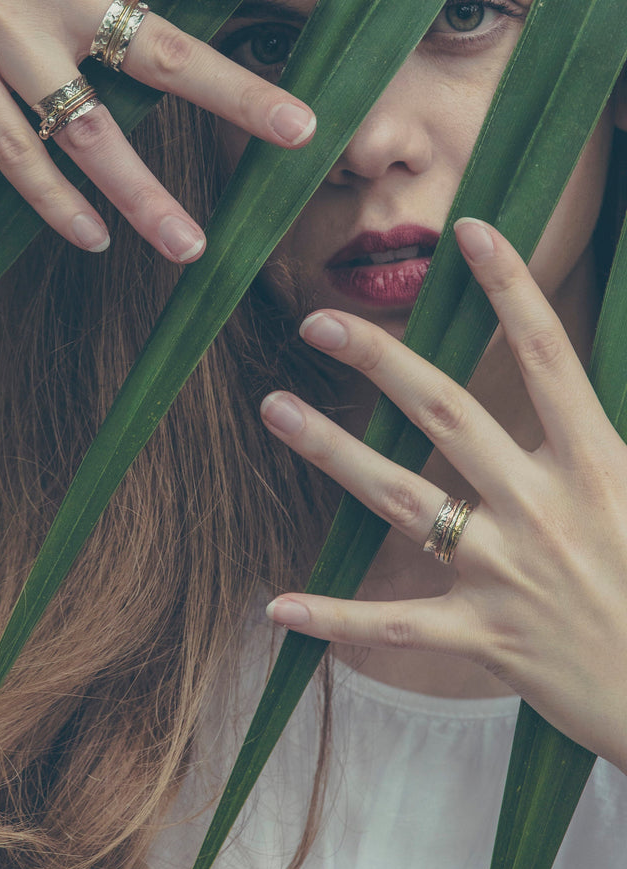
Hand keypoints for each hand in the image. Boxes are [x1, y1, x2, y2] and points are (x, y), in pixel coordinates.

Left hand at [260, 218, 626, 771]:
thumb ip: (610, 432)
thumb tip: (576, 383)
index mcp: (596, 463)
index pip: (547, 355)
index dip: (510, 287)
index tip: (470, 230)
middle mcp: (544, 508)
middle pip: (447, 412)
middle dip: (380, 359)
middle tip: (317, 321)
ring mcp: (507, 574)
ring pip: (402, 499)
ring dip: (332, 450)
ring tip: (274, 407)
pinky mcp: (484, 637)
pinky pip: (394, 627)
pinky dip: (334, 619)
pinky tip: (275, 606)